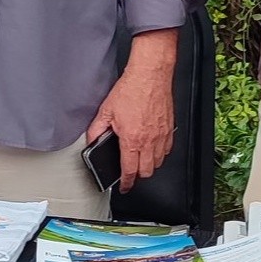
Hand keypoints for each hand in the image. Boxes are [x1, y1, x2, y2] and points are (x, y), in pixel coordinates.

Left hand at [85, 30, 177, 188]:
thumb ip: (97, 129)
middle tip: (131, 172)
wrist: (150, 75)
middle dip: (138, 175)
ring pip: (158, 162)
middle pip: (147, 171)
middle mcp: (149, 140)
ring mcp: (161, 135)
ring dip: (149, 164)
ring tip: (140, 159)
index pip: (130, 170)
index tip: (124, 186)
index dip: (126, 183)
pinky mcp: (169, 128)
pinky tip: (152, 147)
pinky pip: (166, 149)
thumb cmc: (131, 89)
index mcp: (132, 139)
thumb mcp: (106, 110)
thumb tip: (91, 140)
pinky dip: (160, 153)